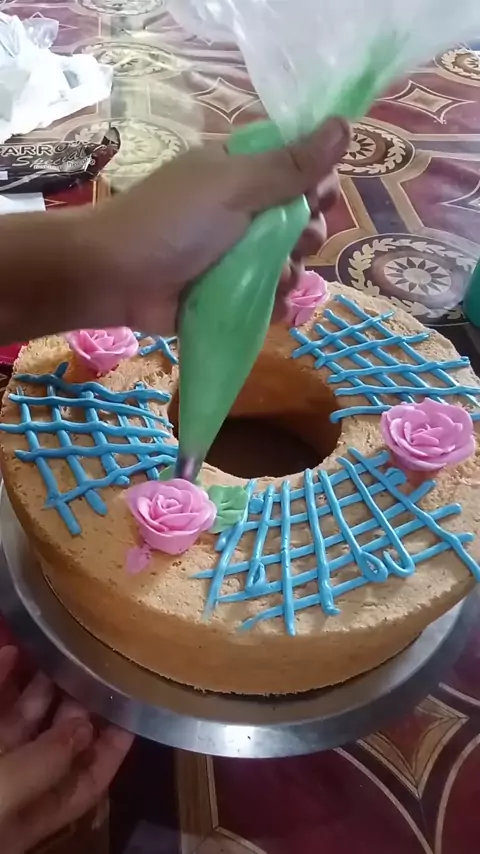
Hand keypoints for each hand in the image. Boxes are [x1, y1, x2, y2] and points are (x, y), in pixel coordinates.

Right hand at [0, 646, 132, 853]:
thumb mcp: (4, 797)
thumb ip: (45, 763)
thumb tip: (84, 728)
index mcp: (30, 814)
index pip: (85, 780)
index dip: (112, 746)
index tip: (132, 704)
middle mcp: (10, 786)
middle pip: (55, 740)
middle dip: (73, 697)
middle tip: (93, 654)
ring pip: (18, 717)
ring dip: (36, 680)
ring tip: (56, 642)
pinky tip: (10, 649)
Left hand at [77, 117, 349, 334]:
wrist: (114, 277)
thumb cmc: (171, 222)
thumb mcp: (233, 186)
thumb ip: (290, 164)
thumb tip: (345, 124)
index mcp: (246, 175)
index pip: (304, 173)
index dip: (318, 186)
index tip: (316, 199)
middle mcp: (247, 213)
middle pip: (305, 222)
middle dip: (307, 236)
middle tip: (291, 243)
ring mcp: (239, 257)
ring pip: (293, 265)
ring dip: (290, 275)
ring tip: (271, 280)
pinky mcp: (231, 295)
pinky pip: (271, 300)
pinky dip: (272, 305)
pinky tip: (263, 306)